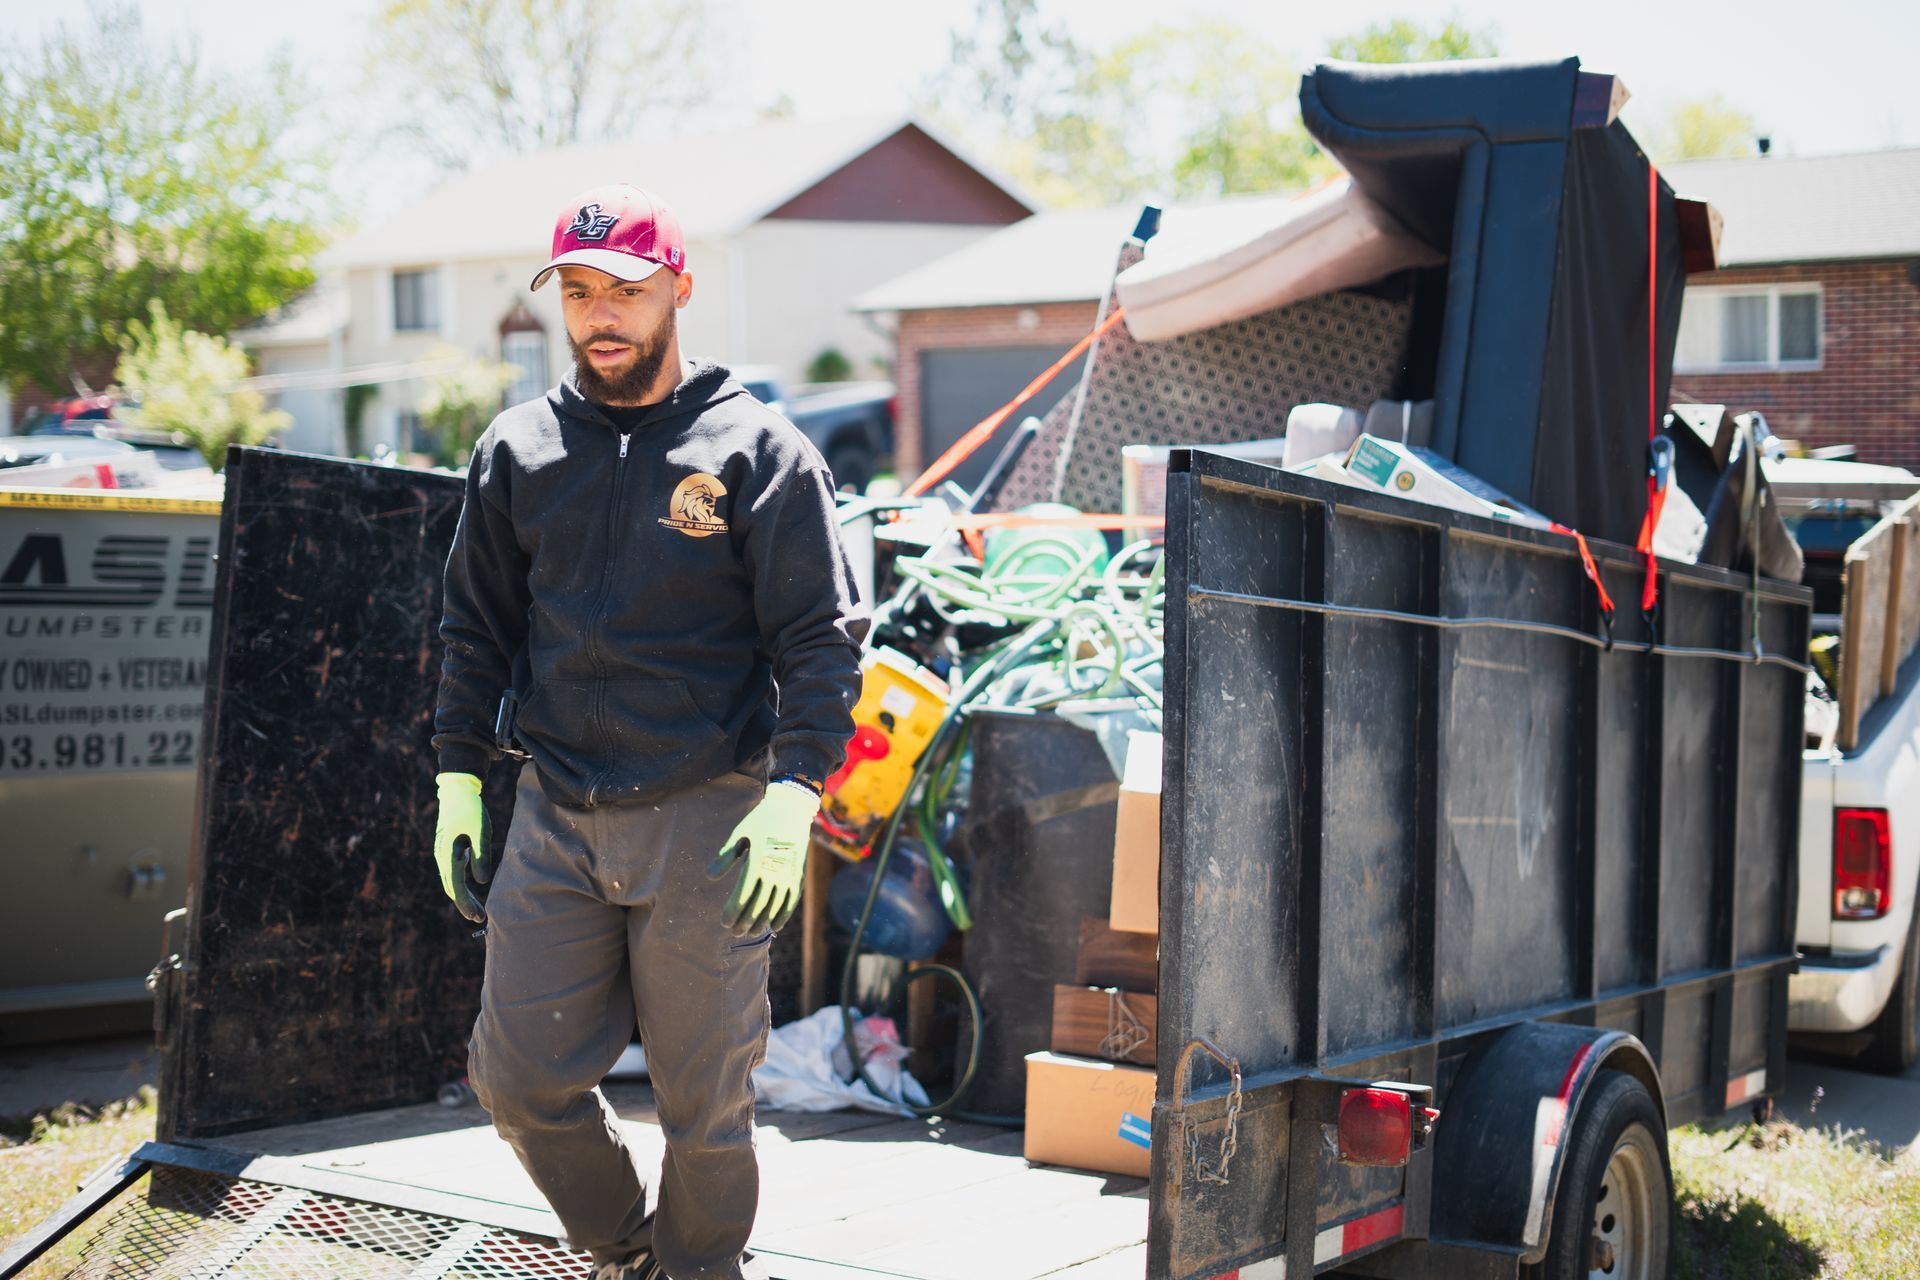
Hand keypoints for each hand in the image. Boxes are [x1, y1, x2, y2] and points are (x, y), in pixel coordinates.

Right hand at [434, 772, 492, 923]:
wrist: (457, 791)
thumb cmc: (471, 809)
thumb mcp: (481, 831)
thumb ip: (481, 856)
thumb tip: (481, 882)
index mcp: (448, 853)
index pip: (456, 886)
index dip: (466, 904)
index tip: (477, 917)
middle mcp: (441, 856)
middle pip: (451, 888)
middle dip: (465, 904)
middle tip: (480, 918)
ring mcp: (441, 853)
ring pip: (450, 881)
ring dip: (462, 896)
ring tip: (478, 909)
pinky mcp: (445, 850)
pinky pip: (451, 873)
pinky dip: (460, 885)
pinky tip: (471, 890)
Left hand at [706, 782, 816, 935]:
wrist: (791, 809)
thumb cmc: (761, 821)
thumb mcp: (740, 834)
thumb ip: (725, 856)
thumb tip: (709, 876)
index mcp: (756, 861)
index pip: (742, 894)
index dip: (733, 911)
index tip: (724, 922)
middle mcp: (774, 870)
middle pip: (758, 905)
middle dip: (745, 921)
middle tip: (735, 932)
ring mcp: (789, 874)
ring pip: (775, 906)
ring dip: (762, 922)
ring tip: (752, 933)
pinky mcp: (799, 875)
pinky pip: (792, 900)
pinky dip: (784, 915)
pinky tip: (775, 926)